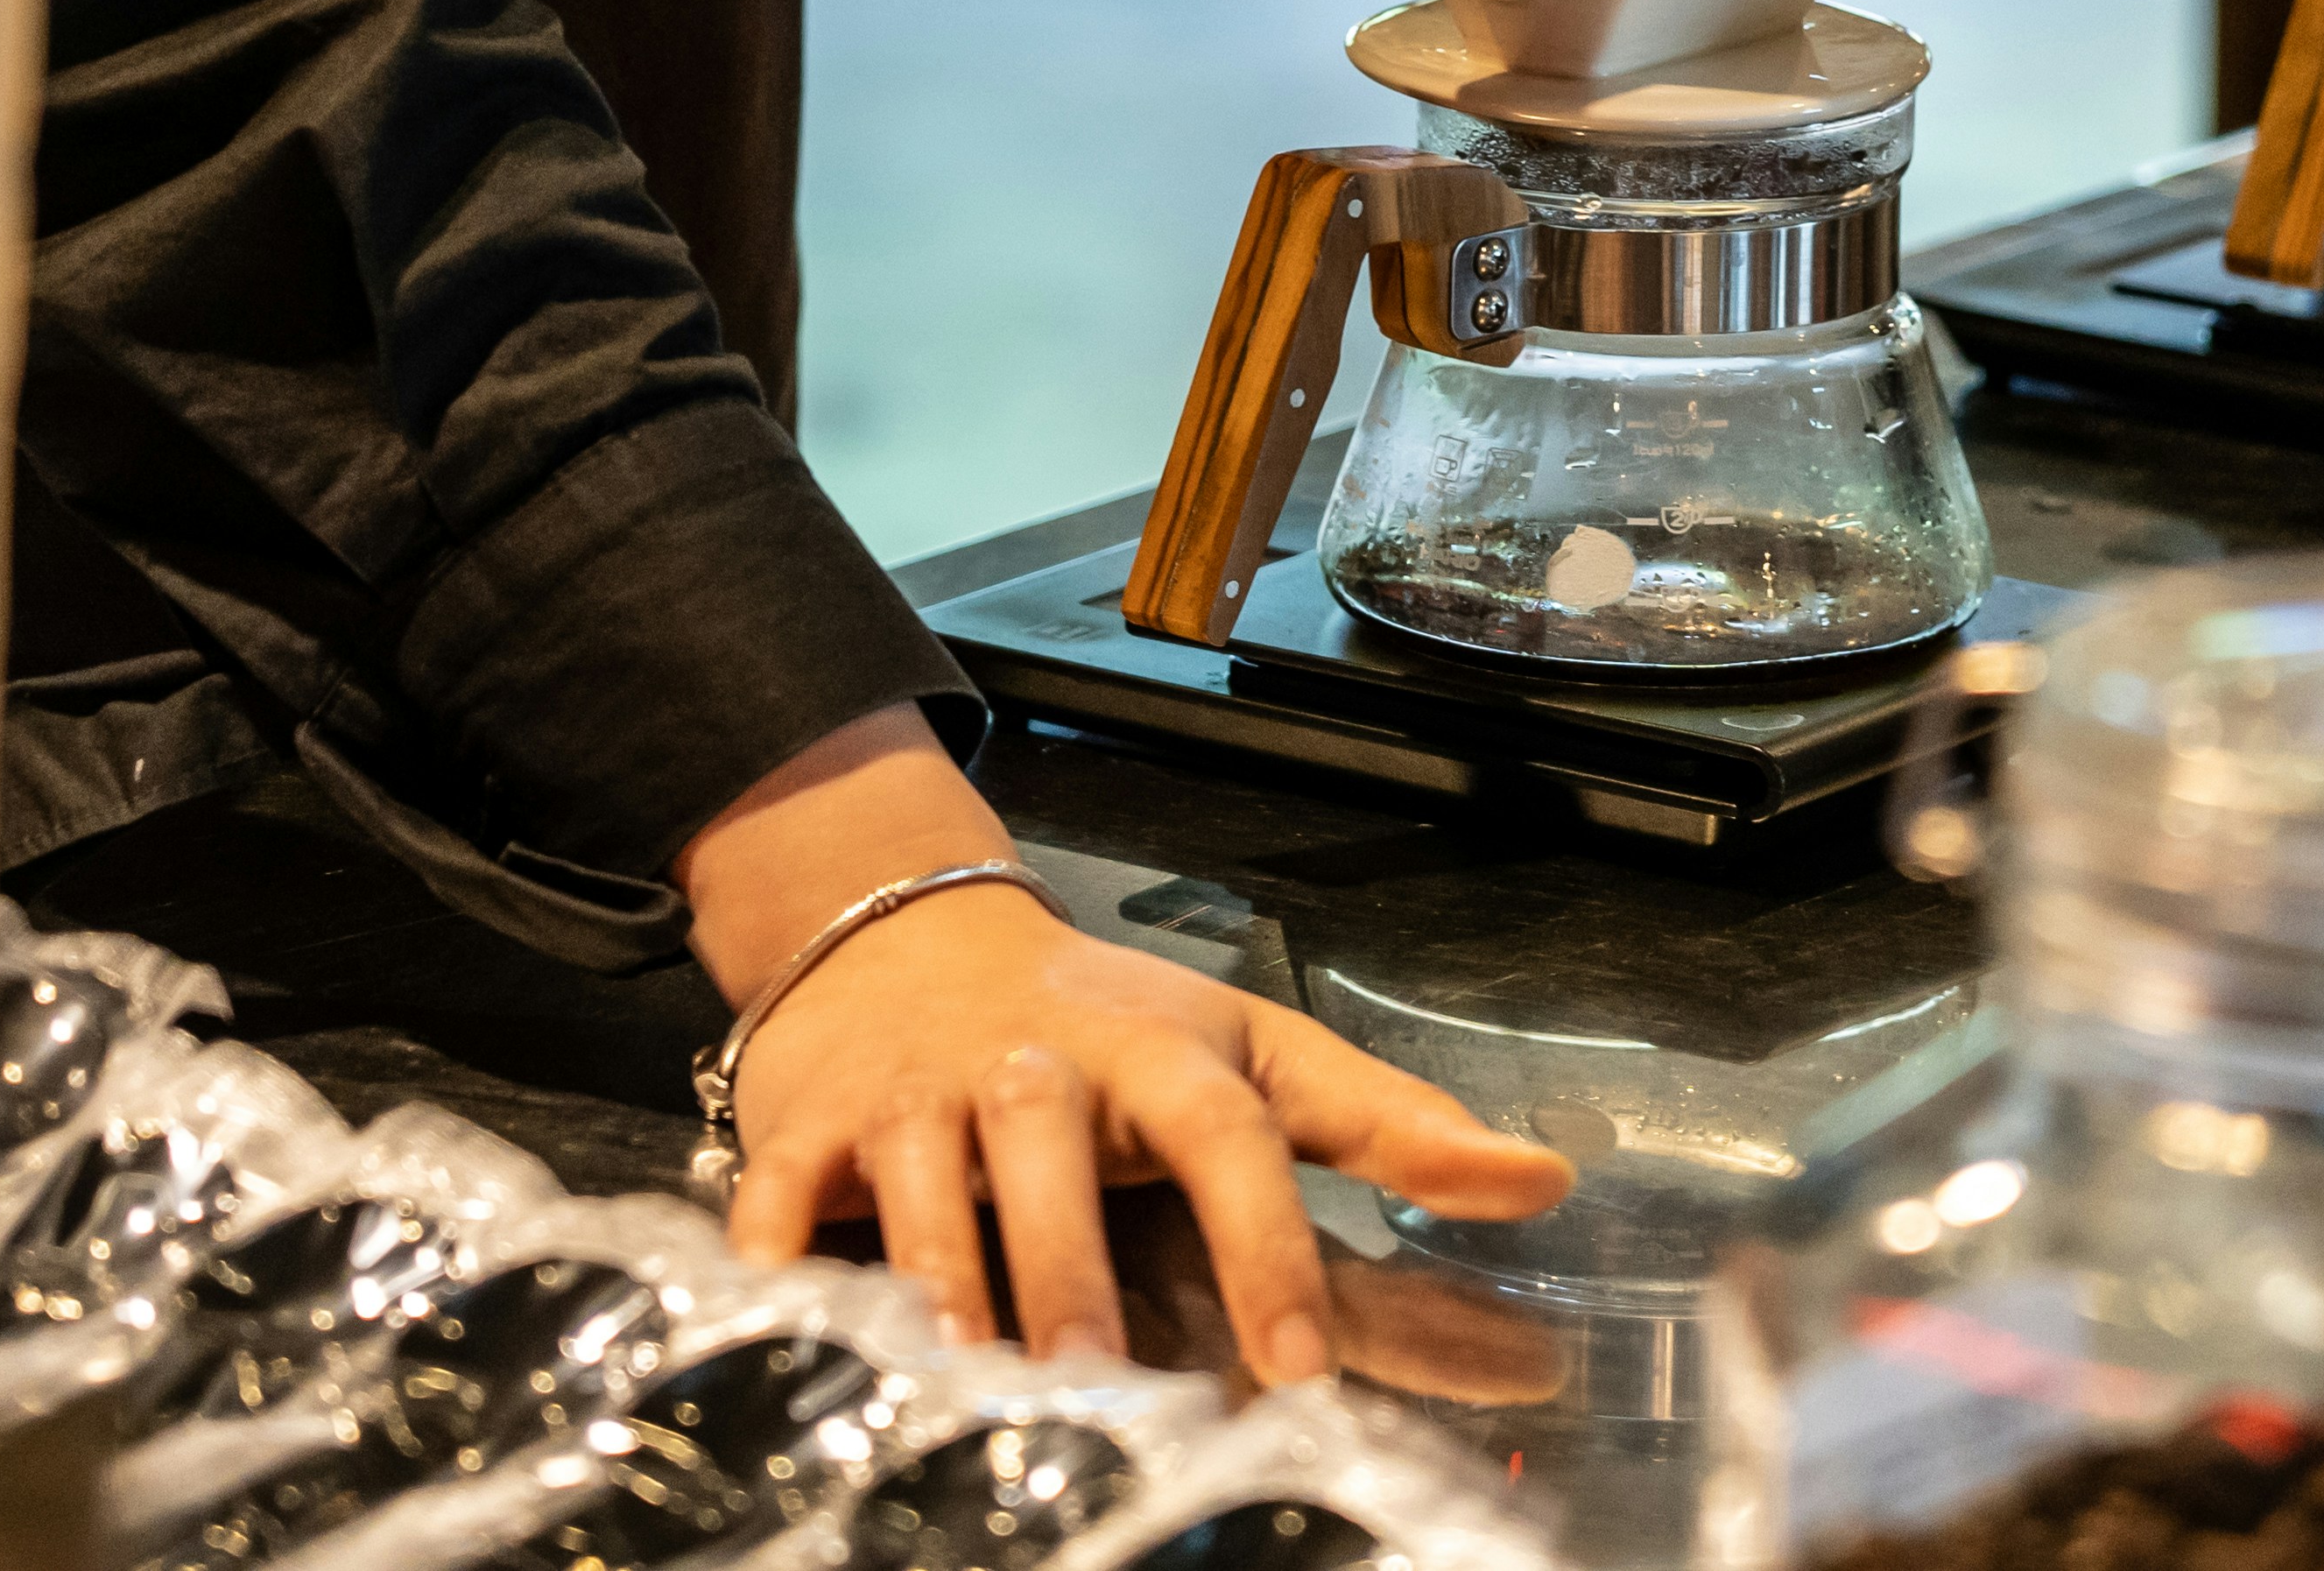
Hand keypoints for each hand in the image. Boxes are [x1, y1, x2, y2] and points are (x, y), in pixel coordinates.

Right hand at [678, 711, 1572, 1378]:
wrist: (911, 939)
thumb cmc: (1108, 1027)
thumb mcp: (1256, 1055)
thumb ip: (1391, 1125)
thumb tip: (1543, 1182)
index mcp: (1157, 1056)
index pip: (1225, 1138)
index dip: (1266, 1244)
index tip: (1299, 1367)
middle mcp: (1034, 1069)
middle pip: (1056, 1167)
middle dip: (1074, 1275)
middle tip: (1099, 1384)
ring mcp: (917, 1095)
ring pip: (922, 1191)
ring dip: (940, 1278)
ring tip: (964, 1375)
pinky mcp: (813, 1128)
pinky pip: (785, 1200)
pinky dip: (780, 1260)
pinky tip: (790, 1322)